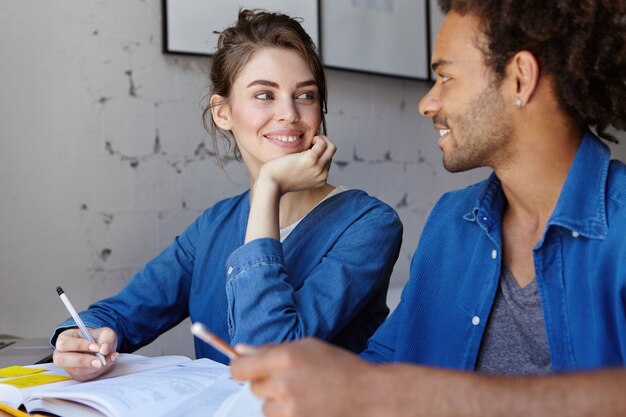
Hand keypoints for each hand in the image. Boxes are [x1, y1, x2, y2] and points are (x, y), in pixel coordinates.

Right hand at [53, 327, 118, 380]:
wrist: (101, 349)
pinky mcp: (77, 376)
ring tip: (107, 361)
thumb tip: (104, 350)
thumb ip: (106, 338)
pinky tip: (107, 364)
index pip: (65, 344)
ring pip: (76, 371)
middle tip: (99, 361)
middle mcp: (62, 355)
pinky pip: (85, 376)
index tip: (97, 347)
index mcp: (64, 340)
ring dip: (94, 367)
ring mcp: (68, 367)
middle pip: (62, 360)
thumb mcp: (105, 333)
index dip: (80, 345)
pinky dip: (98, 371)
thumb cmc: (98, 338)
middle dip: (83, 361)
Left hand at [230, 338, 378, 416]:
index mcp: (285, 358)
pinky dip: (287, 414)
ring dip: (277, 402)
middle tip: (291, 379)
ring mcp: (290, 409)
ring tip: (304, 394)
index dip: (240, 368)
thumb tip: (240, 350)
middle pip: (253, 388)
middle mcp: (284, 384)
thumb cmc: (340, 367)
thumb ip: (271, 349)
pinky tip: (308, 406)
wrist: (369, 396)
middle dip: (266, 383)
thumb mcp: (308, 346)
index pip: (239, 368)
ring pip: (264, 407)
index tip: (245, 369)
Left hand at [257, 135, 336, 194]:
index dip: (321, 151)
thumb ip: (307, 169)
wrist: (271, 183)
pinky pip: (322, 143)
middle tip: (312, 140)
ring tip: (310, 140)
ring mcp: (317, 168)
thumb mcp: (298, 176)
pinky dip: (317, 138)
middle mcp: (322, 175)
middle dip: (323, 143)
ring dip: (321, 139)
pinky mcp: (310, 160)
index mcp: (321, 180)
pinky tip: (308, 139)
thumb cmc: (280, 178)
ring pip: (331, 147)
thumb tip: (311, 152)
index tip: (311, 147)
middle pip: (331, 153)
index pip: (328, 161)